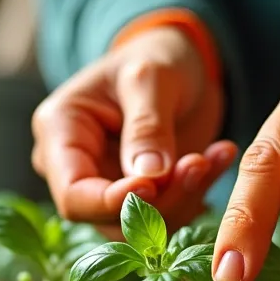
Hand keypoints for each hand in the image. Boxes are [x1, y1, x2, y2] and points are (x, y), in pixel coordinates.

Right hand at [31, 25, 235, 230]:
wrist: (179, 62)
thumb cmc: (155, 57)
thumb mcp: (151, 77)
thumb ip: (147, 126)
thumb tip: (149, 176)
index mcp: (59, 133)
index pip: (73, 194)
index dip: (111, 202)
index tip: (155, 185)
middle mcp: (77, 167)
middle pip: (108, 216)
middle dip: (160, 199)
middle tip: (200, 164)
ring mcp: (109, 186)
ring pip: (142, 223)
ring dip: (185, 196)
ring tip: (217, 154)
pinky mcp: (142, 197)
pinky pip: (168, 214)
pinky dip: (197, 192)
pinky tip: (219, 158)